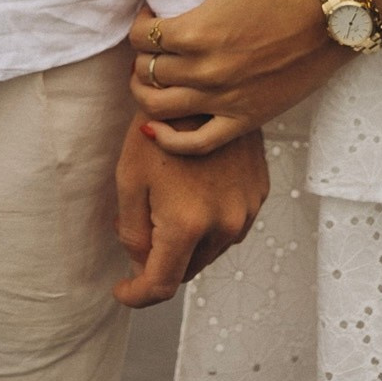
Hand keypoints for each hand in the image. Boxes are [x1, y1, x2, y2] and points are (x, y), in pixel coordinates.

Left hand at [113, 115, 267, 305]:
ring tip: (167, 202)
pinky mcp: (258, 193)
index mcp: (187, 224)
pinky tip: (193, 191)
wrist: (199, 85)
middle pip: (187, 269)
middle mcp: (224, 224)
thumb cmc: (155, 127)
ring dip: (187, 243)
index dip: (137, 295)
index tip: (122, 290)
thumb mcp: (129, 179)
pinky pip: (230, 226)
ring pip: (210, 250)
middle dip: (161, 260)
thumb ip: (133, 234)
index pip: (161, 284)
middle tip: (140, 228)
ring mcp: (246, 210)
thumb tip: (141, 266)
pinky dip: (210, 223)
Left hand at [127, 0, 342, 145]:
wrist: (329, 15)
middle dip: (141, 55)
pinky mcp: (245, 119)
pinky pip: (196, 144)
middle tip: (153, 43)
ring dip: (143, 93)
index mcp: (197, 31)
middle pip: (147, 72)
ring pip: (160, 108)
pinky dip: (169, 140)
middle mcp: (205, 71)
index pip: (140, 38)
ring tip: (149, 77)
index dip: (138, 24)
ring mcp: (224, 100)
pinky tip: (155, 129)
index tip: (151, 16)